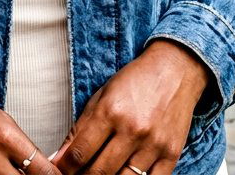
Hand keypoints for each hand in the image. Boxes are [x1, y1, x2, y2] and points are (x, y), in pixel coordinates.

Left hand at [53, 41, 210, 174]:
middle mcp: (131, 129)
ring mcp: (153, 144)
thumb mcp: (103, 95)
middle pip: (99, 172)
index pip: (80, 152)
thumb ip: (81, 126)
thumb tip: (61, 156)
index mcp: (110, 111)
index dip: (65, 168)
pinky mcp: (171, 154)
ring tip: (100, 174)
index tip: (59, 172)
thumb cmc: (135, 81)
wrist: (175, 69)